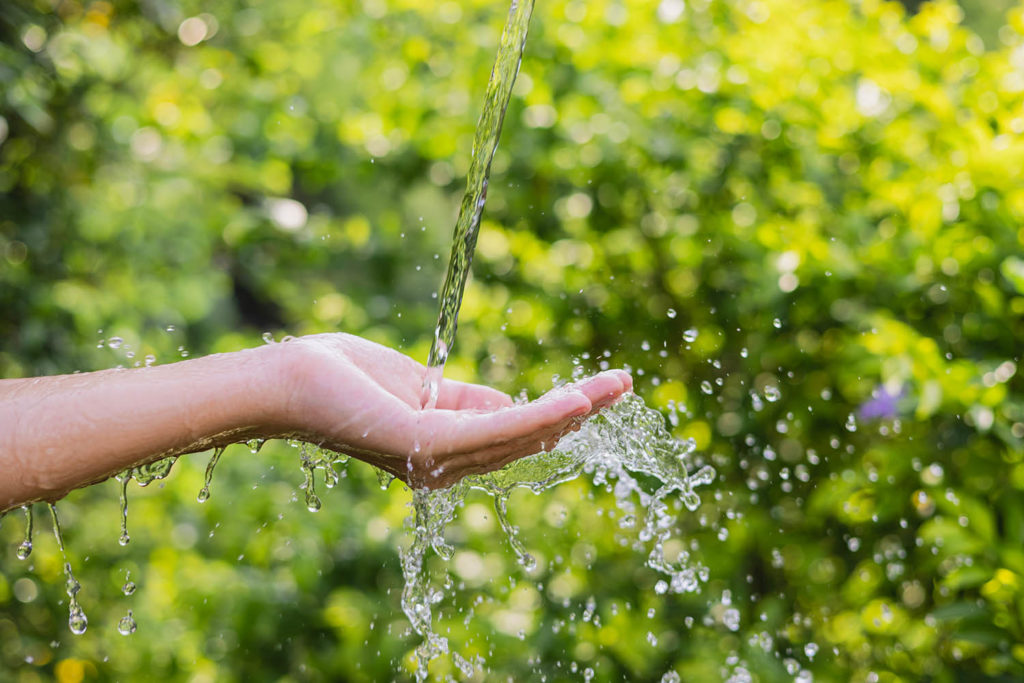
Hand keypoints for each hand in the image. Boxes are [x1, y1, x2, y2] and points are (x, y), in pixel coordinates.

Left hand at [273, 334, 631, 488]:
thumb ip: (464, 400)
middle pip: (527, 438)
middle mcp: (445, 465)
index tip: (594, 391)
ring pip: (522, 434)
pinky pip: (498, 430)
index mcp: (443, 450)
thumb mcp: (419, 386)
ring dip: (573, 409)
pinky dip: (541, 416)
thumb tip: (512, 407)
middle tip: (622, 384)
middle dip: (578, 411)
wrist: (287, 379)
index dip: (557, 412)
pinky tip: (576, 400)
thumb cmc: (341, 376)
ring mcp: (438, 458)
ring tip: (615, 386)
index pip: (512, 433)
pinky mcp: (430, 443)